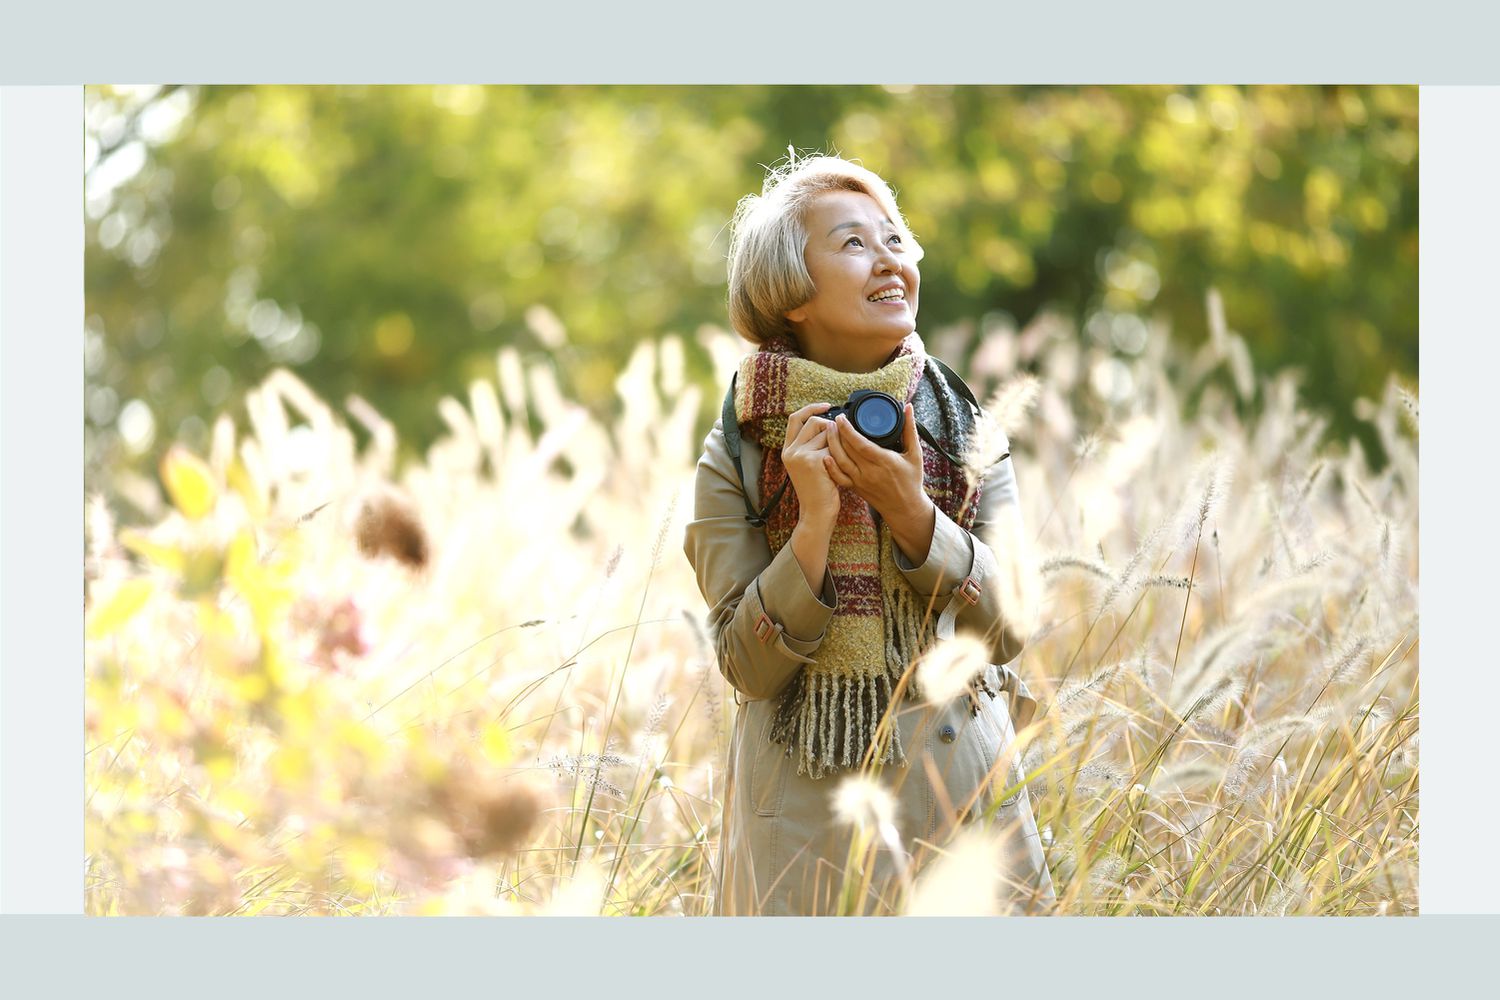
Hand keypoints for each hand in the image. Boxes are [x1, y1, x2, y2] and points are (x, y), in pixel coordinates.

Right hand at [780, 401, 840, 524]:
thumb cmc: (819, 490)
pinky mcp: (813, 461)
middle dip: (831, 428)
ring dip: (837, 444)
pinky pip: (833, 447)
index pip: (795, 418)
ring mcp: (800, 455)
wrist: (817, 512)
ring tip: (837, 462)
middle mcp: (791, 451)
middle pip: (814, 422)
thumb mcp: (810, 464)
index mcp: (788, 450)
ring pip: (826, 434)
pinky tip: (839, 469)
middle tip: (839, 442)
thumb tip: (831, 422)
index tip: (827, 406)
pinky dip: (841, 455)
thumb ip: (812, 444)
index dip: (811, 408)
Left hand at [825, 402, 935, 563]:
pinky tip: (825, 455)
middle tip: (833, 420)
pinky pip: (839, 477)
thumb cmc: (911, 481)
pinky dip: (830, 467)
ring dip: (831, 445)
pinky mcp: (855, 488)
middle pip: (846, 450)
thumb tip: (908, 407)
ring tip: (828, 431)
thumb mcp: (915, 454)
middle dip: (836, 433)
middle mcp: (869, 472)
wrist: (905, 509)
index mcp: (884, 461)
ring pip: (840, 462)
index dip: (848, 430)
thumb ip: (910, 429)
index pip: (860, 444)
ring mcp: (860, 481)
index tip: (841, 417)